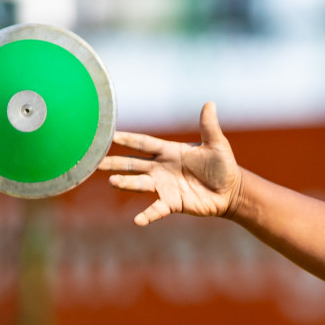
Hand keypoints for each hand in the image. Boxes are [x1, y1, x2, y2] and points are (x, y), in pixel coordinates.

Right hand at [98, 101, 243, 225]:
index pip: (144, 143)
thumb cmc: (222, 165)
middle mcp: (161, 168)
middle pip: (133, 164)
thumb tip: (210, 103)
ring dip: (126, 183)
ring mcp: (165, 186)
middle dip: (115, 162)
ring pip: (140, 184)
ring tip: (112, 182)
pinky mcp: (172, 203)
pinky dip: (147, 215)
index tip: (108, 134)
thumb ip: (209, 126)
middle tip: (94, 161)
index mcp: (169, 151)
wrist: (231, 191)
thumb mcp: (216, 144)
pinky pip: (157, 209)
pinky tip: (137, 221)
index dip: (128, 139)